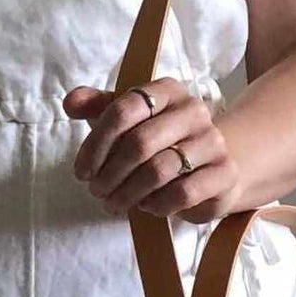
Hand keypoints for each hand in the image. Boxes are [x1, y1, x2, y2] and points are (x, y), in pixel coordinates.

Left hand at [62, 77, 241, 224]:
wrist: (208, 166)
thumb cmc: (158, 141)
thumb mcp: (126, 121)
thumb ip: (96, 107)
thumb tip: (71, 102)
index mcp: (167, 90)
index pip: (124, 110)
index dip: (96, 144)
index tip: (81, 171)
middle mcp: (194, 110)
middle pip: (139, 143)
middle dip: (110, 174)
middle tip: (96, 191)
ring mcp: (213, 142)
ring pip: (158, 171)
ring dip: (128, 193)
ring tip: (114, 203)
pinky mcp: (224, 174)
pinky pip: (182, 193)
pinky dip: (157, 204)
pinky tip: (146, 206)